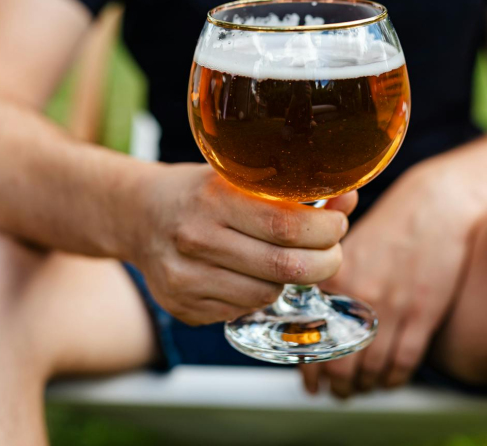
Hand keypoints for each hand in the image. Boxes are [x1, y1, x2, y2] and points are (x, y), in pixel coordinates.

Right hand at [134, 163, 356, 325]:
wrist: (138, 216)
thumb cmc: (198, 192)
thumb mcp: (238, 176)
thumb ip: (293, 191)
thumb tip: (348, 199)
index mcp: (213, 198)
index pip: (287, 226)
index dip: (326, 230)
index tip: (337, 224)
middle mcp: (195, 239)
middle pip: (284, 267)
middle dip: (324, 262)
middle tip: (330, 252)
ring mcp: (185, 279)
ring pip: (267, 295)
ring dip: (290, 281)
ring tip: (285, 260)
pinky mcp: (183, 307)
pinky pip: (242, 311)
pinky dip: (258, 295)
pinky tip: (250, 274)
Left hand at [301, 159, 486, 396]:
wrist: (434, 206)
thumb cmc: (390, 226)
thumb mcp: (349, 248)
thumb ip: (330, 283)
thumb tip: (314, 319)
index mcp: (334, 279)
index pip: (312, 338)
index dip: (309, 368)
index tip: (311, 381)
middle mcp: (358, 297)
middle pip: (340, 363)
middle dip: (336, 386)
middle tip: (337, 392)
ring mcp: (391, 307)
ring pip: (371, 368)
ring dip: (364, 387)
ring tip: (361, 389)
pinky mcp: (422, 313)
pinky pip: (403, 362)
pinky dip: (394, 379)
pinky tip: (390, 380)